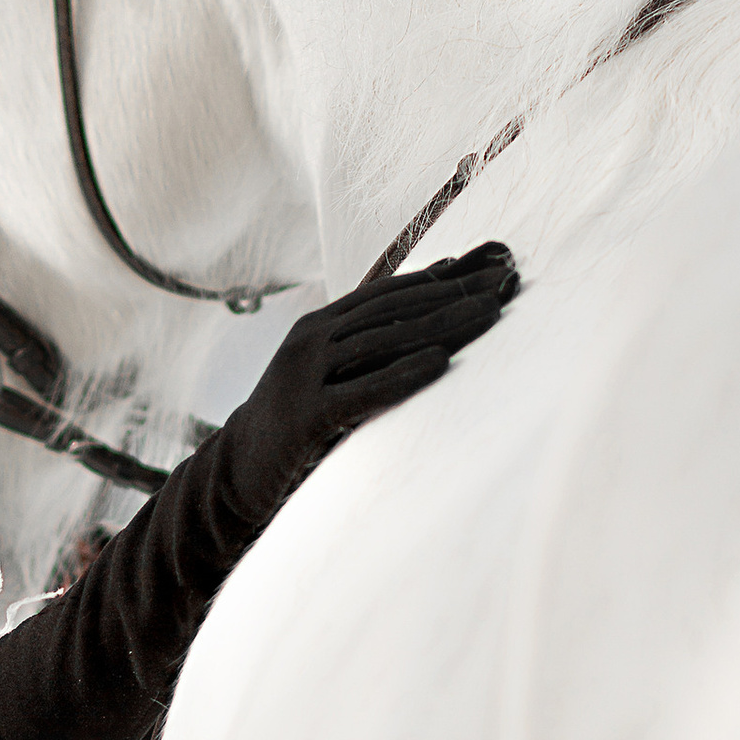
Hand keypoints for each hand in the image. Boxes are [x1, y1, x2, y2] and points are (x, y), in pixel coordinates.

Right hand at [224, 243, 519, 526]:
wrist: (237, 471)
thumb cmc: (297, 420)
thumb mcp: (328, 373)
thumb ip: (367, 343)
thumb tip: (422, 315)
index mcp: (317, 325)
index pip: (386, 292)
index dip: (438, 278)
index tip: (488, 268)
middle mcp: (309, 340)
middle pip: (390, 310)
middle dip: (451, 294)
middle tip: (502, 284)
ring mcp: (303, 375)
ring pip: (381, 341)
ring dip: (440, 326)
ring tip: (489, 314)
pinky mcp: (305, 417)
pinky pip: (361, 392)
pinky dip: (402, 376)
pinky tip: (440, 365)